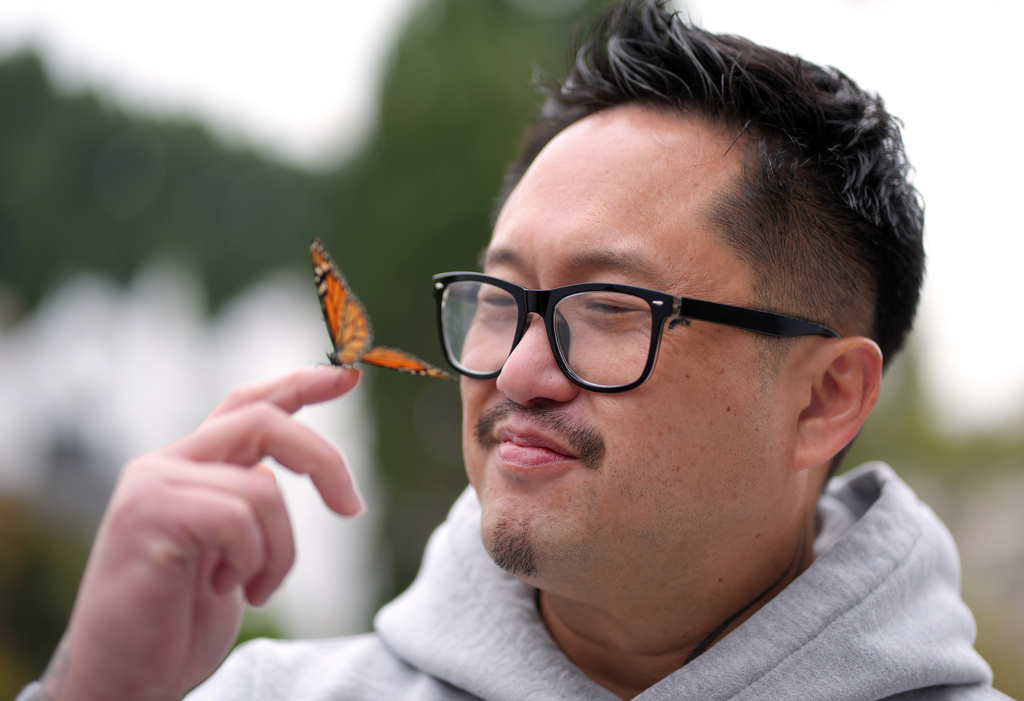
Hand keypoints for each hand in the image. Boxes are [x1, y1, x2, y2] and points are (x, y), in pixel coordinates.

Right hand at [42, 366, 361, 700]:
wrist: (121, 679)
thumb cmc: (176, 622)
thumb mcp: (228, 552)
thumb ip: (247, 504)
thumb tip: (288, 473)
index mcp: (190, 467)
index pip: (247, 405)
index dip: (300, 384)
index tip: (349, 374)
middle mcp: (167, 463)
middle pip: (264, 420)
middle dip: (324, 460)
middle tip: (353, 508)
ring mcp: (154, 485)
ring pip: (264, 488)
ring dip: (279, 551)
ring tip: (252, 588)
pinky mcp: (150, 514)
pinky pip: (239, 519)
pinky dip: (252, 562)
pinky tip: (225, 590)